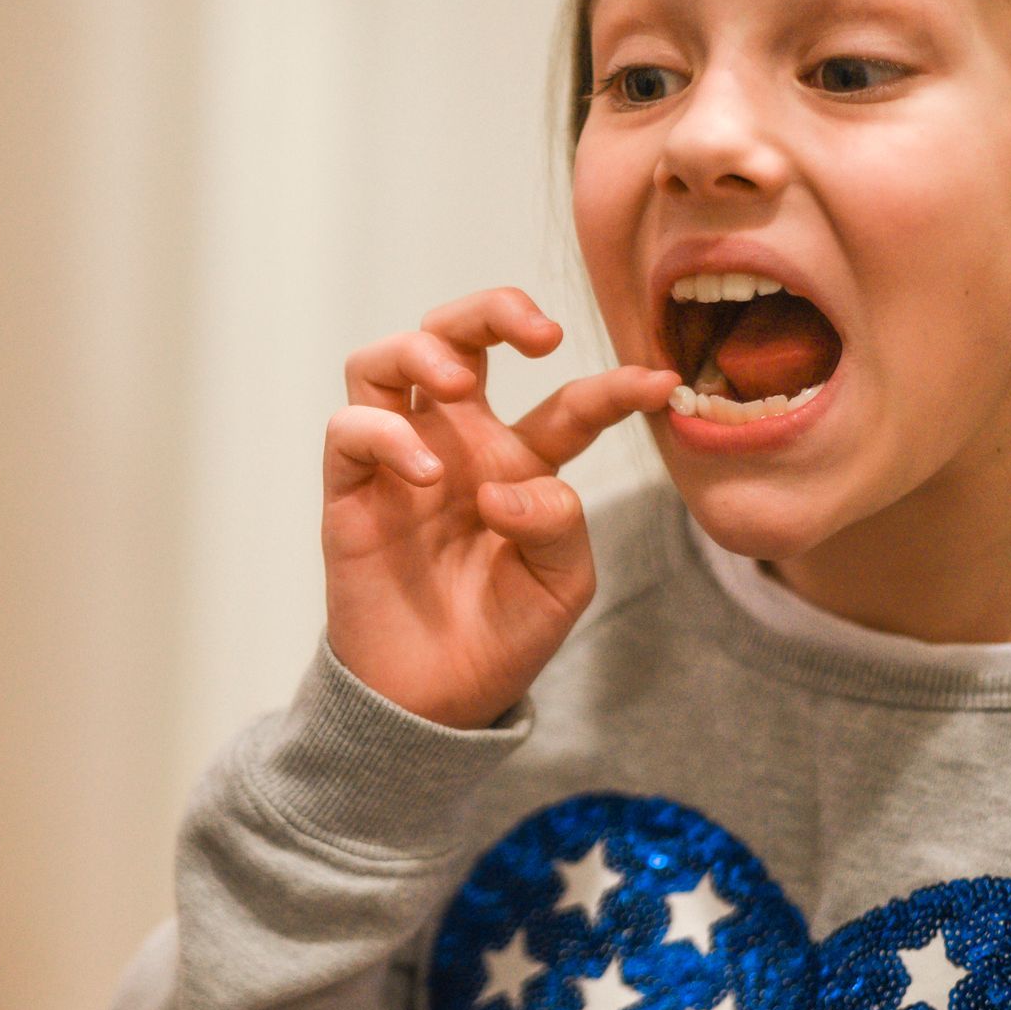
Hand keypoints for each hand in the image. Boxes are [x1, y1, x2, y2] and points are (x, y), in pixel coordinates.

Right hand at [322, 287, 677, 729]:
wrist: (433, 699)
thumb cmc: (501, 636)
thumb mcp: (562, 584)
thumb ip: (558, 523)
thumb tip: (502, 486)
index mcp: (519, 461)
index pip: (568, 403)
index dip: (615, 387)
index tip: (661, 385)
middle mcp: (455, 445)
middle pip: (457, 335)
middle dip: (494, 310)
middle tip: (538, 334)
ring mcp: (397, 462)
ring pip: (385, 360)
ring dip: (423, 348)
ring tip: (458, 383)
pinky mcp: (349, 490)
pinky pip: (349, 428)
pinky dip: (385, 432)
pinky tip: (427, 473)